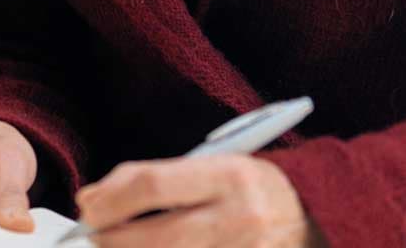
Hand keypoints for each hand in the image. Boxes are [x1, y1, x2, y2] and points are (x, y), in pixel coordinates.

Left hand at [74, 155, 313, 246]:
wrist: (318, 216)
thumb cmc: (253, 188)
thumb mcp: (216, 165)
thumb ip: (161, 179)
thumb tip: (97, 199)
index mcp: (228, 175)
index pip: (153, 185)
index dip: (111, 198)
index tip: (87, 205)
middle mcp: (239, 217)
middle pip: (157, 237)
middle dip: (113, 238)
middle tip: (92, 235)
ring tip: (116, 247)